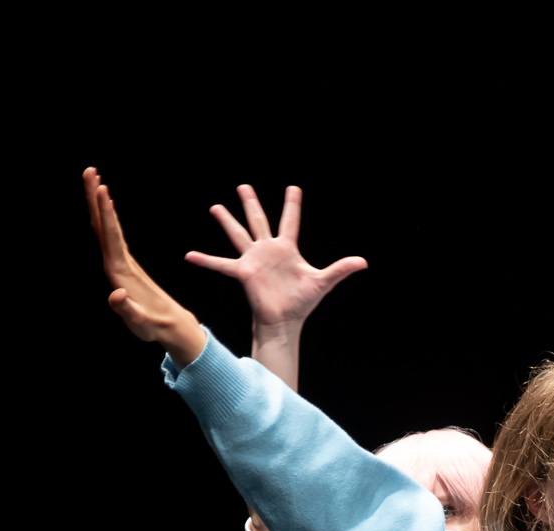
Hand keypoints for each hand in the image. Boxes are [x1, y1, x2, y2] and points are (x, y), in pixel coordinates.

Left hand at [83, 168, 205, 364]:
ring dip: (99, 202)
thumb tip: (116, 295)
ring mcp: (118, 261)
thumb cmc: (152, 327)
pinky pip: (114, 233)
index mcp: (116, 271)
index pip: (109, 235)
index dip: (105, 212)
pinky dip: (110, 215)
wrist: (163, 329)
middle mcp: (114, 262)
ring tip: (95, 177)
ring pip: (105, 226)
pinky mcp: (125, 262)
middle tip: (89, 171)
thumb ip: (126, 311)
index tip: (103, 190)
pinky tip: (109, 202)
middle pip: (101, 225)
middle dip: (94, 198)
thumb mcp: (139, 323)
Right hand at [185, 185, 365, 336]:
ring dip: (227, 221)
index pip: (290, 220)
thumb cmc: (302, 303)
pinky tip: (190, 256)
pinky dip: (206, 260)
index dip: (292, 204)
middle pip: (259, 220)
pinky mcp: (243, 272)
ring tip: (216, 207)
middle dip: (251, 202)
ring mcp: (254, 259)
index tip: (294, 187)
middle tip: (243, 185)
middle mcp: (268, 250)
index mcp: (287, 249)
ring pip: (239, 234)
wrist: (285, 321)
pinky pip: (221, 264)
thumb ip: (341, 269)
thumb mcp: (323, 281)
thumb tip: (363, 262)